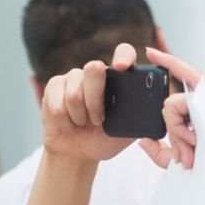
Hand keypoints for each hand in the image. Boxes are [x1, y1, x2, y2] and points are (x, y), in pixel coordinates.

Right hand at [42, 44, 136, 163]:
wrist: (78, 152)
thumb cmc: (104, 140)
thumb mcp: (127, 134)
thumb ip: (138, 120)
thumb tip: (151, 110)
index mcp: (118, 79)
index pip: (124, 53)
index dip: (123, 56)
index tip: (122, 67)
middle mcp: (96, 73)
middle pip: (93, 69)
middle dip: (95, 102)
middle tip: (98, 120)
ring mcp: (73, 77)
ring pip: (74, 93)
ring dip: (80, 117)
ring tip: (83, 123)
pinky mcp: (53, 86)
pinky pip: (58, 105)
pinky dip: (65, 122)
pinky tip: (68, 124)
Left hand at [140, 48, 204, 172]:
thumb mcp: (181, 160)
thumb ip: (161, 150)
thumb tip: (141, 140)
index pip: (195, 78)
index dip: (174, 64)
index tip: (154, 53)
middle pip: (186, 75)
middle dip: (166, 62)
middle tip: (148, 52)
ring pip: (173, 102)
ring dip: (172, 128)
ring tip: (187, 147)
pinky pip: (174, 107)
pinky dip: (174, 127)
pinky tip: (190, 140)